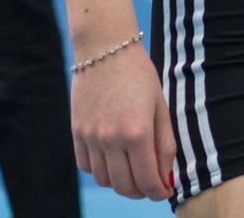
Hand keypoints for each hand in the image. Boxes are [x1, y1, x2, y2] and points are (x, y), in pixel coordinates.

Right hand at [72, 43, 177, 200]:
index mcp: (137, 132)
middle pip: (124, 185)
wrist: (105, 50)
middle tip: (152, 186)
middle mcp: (110, 139)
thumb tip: (168, 175)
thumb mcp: (161, 107)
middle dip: (141, 191)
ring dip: (121, 182)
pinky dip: (101, 170)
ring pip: (104, 179)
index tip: (165, 192)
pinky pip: (87, 166)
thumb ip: (165, 143)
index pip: (147, 179)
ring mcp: (90, 138)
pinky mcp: (76, 133)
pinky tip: (114, 160)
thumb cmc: (140, 75)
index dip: (158, 192)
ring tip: (135, 173)